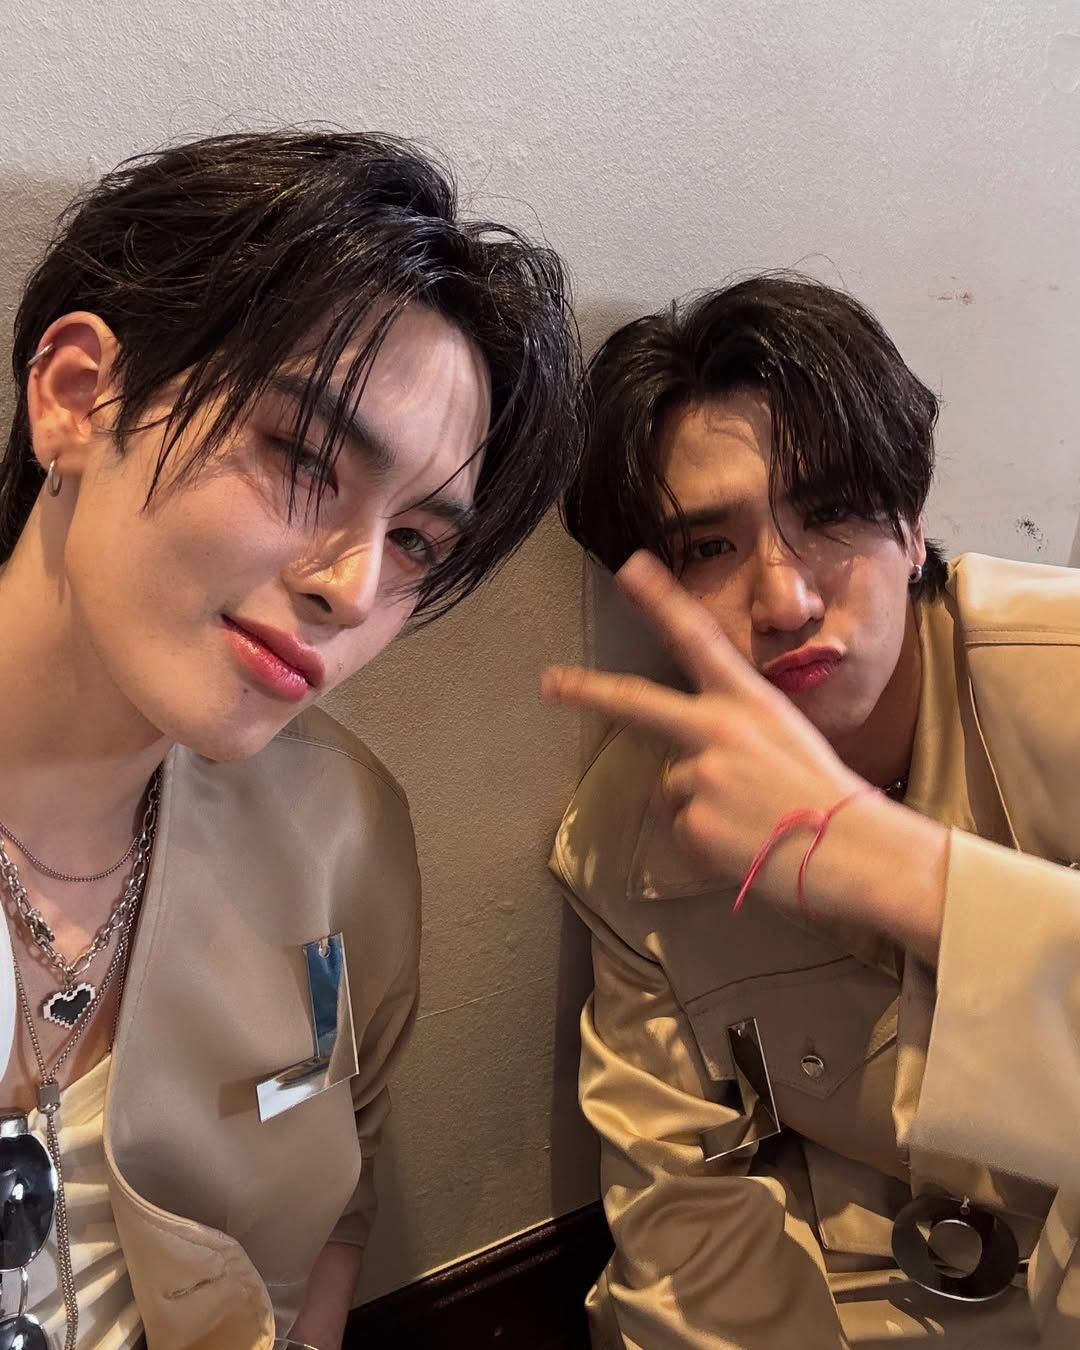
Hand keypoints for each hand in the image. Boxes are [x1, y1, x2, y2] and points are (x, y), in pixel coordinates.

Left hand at [541, 551, 863, 911]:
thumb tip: (686, 766)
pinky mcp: (693, 823)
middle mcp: (716, 730)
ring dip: (700, 804)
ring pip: (673, 787)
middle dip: (588, 691)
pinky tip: (744, 843)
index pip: (699, 639)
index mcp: (749, 701)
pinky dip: (705, 841)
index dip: (662, 601)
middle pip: (639, 703)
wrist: (857, 849)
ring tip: (752, 821)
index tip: (629, 568)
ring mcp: (701, 777)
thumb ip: (732, 734)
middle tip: (549, 682)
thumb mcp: (786, 737)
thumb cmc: (827, 794)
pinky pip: (682, 828)